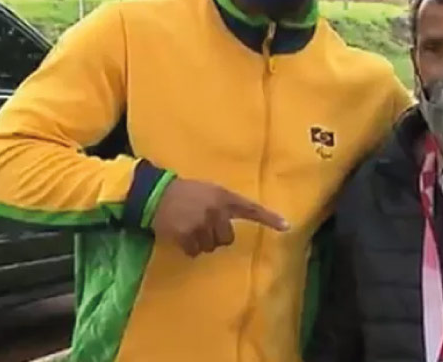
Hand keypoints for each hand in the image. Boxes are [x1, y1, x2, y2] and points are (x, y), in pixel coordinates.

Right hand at [152, 178, 288, 256]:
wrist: (156, 194)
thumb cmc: (185, 192)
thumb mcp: (209, 191)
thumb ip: (223, 204)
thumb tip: (230, 224)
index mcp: (224, 197)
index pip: (251, 209)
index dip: (269, 218)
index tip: (286, 227)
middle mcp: (216, 211)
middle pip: (227, 238)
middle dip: (216, 236)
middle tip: (202, 225)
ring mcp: (202, 223)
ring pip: (211, 246)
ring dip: (201, 242)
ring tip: (189, 227)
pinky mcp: (187, 235)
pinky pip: (195, 252)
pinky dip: (188, 247)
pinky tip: (181, 234)